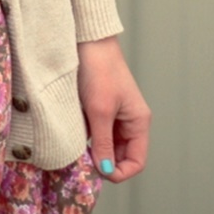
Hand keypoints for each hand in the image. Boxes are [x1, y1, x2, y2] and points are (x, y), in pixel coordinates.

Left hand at [77, 35, 149, 181]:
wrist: (88, 40)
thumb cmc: (99, 71)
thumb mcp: (100, 111)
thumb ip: (103, 144)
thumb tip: (105, 171)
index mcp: (138, 122)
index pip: (136, 161)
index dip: (120, 172)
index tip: (98, 173)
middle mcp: (129, 121)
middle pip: (121, 156)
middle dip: (104, 163)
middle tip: (83, 164)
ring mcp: (114, 115)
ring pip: (107, 145)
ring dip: (94, 150)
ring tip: (78, 147)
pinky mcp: (100, 108)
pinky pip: (97, 132)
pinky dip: (88, 137)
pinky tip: (75, 134)